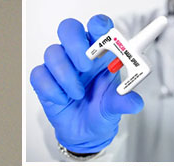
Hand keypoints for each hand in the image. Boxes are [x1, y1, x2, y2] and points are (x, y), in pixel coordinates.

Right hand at [30, 15, 143, 153]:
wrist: (84, 133)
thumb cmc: (100, 111)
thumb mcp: (115, 107)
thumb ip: (123, 101)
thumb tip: (134, 101)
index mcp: (101, 53)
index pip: (97, 27)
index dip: (98, 24)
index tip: (101, 31)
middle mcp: (78, 55)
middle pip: (68, 29)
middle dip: (75, 44)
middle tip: (85, 66)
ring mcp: (59, 66)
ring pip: (52, 53)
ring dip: (65, 75)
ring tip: (77, 95)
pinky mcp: (44, 80)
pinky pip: (39, 75)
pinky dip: (51, 89)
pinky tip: (62, 100)